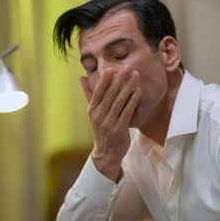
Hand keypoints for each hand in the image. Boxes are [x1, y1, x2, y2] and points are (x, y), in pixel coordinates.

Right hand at [80, 67, 140, 181]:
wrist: (107, 152)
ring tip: (136, 76)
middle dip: (120, 80)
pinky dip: (133, 101)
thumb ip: (89, 94)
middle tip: (129, 67)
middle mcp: (99, 115)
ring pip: (119, 102)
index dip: (104, 80)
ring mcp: (108, 123)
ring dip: (128, 87)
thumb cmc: (102, 129)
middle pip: (110, 94)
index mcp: (92, 110)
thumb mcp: (93, 112)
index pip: (98, 92)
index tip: (112, 68)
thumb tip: (81, 77)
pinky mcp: (119, 129)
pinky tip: (138, 91)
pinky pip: (127, 112)